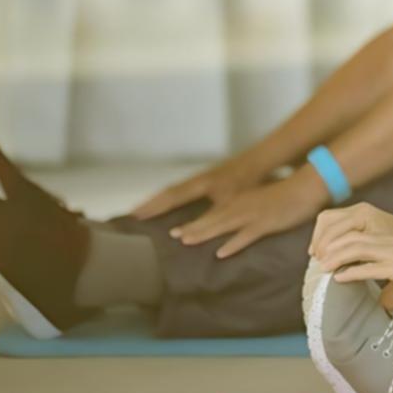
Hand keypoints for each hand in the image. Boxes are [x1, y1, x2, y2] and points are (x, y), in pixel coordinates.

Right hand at [132, 154, 266, 219]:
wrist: (260, 160)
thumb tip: (186, 232)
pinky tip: (170, 202)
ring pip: (175, 188)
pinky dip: (172, 195)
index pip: (170, 197)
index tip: (136, 215)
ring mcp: (201, 176)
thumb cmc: (247, 181)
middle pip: (168, 191)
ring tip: (145, 208)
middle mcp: (196, 179)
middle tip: (132, 212)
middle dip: (150, 203)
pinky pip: (183, 187)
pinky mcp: (207, 177)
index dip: (153, 207)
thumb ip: (208, 218)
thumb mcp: (229, 203)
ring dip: (160, 199)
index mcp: (199, 184)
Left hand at [170, 174, 325, 258]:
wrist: (306, 186)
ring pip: (223, 225)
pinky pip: (246, 236)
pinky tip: (220, 253)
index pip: (212, 213)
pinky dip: (232, 244)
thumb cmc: (287, 195)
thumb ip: (248, 211)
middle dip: (192, 228)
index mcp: (240, 201)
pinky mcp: (266, 224)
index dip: (193, 222)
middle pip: (212, 219)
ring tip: (186, 241)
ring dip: (204, 233)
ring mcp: (252, 215)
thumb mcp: (263, 202)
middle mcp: (241, 207)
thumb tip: (237, 224)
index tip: (175, 231)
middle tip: (172, 236)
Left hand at [310, 204, 392, 309]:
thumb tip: (385, 305)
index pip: (355, 235)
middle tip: (316, 259)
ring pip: (356, 249)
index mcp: (388, 241)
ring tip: (321, 267)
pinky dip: (351, 272)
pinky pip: (370, 267)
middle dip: (330, 247)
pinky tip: (338, 278)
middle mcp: (387, 243)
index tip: (323, 254)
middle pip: (350, 238)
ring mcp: (392, 253)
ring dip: (335, 257)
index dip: (337, 242)